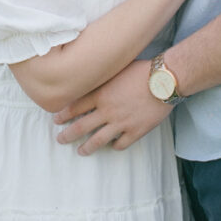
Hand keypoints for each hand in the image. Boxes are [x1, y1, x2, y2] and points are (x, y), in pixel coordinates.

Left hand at [55, 60, 173, 153]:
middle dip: (67, 135)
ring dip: (86, 147)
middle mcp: (107, 110)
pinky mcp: (135, 131)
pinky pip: (120, 144)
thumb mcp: (116, 69)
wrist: (165, 80)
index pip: (75, 107)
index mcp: (101, 94)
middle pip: (80, 127)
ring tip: (80, 151)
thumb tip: (91, 79)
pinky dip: (114, 147)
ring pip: (97, 140)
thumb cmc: (142, 70)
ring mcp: (121, 123)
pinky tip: (112, 146)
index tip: (56, 120)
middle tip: (60, 140)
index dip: (63, 115)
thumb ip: (103, 79)